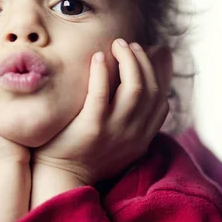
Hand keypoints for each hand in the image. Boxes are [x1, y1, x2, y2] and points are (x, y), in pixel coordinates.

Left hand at [32, 39, 171, 186]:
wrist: (60, 176)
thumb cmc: (83, 150)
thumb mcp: (116, 138)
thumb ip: (128, 115)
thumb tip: (133, 88)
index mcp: (141, 138)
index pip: (161, 101)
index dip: (156, 73)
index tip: (143, 55)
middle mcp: (133, 135)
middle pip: (151, 89)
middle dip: (142, 61)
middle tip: (127, 44)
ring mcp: (114, 132)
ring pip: (135, 88)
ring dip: (129, 61)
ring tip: (117, 45)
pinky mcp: (91, 128)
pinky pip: (102, 94)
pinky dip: (102, 72)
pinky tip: (98, 56)